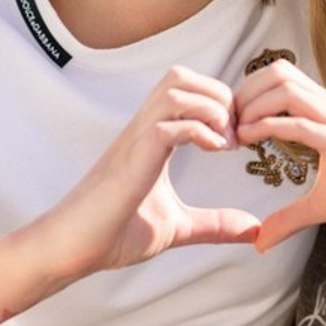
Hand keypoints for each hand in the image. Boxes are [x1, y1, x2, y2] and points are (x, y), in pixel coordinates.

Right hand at [52, 65, 261, 274]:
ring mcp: (136, 141)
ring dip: (211, 108)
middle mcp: (142, 130)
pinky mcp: (133, 160)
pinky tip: (213, 151)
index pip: (186, 88)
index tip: (237, 137)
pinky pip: (168, 124)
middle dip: (218, 96)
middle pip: (181, 76)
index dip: (219, 102)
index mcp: (151, 138)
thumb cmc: (113, 234)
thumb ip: (214, 224)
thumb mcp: (177, 227)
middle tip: (234, 134)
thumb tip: (253, 231)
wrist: (71, 250)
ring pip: (175, 89)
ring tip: (224, 142)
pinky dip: (199, 130)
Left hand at [233, 59, 325, 251]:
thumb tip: (260, 242)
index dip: (249, 90)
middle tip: (229, 122)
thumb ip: (289, 217)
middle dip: (246, 91)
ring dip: (255, 106)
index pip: (280, 75)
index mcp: (323, 111)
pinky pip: (303, 123)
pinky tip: (250, 139)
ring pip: (288, 88)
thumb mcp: (322, 204)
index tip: (232, 119)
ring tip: (238, 132)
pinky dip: (270, 126)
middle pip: (279, 71)